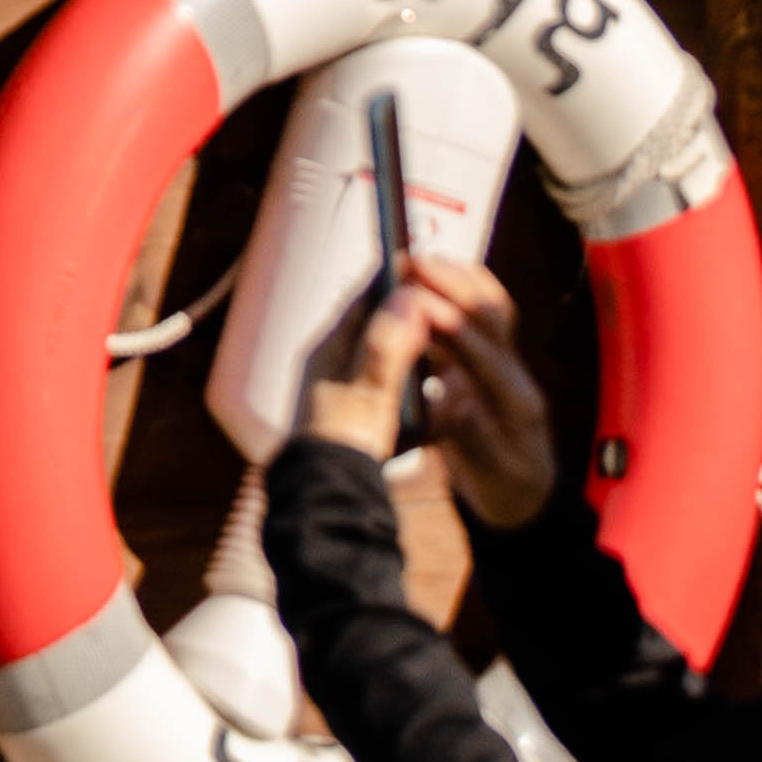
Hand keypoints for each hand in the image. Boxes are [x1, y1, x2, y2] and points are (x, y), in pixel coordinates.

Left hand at [300, 264, 467, 459]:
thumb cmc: (343, 443)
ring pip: (375, 345)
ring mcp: (335, 384)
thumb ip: (388, 345)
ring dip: (402, 334)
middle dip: (402, 305)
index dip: (396, 280)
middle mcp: (327, 360)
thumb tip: (408, 296)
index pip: (364, 299)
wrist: (324, 495)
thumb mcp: (368, 392)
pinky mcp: (348, 408)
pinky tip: (419, 376)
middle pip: (371, 319)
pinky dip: (400, 366)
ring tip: (433, 328)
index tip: (425, 266)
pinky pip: (378, 373)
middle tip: (437, 293)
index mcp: (329, 349)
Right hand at [388, 249, 559, 528]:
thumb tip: (452, 403)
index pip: (485, 354)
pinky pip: (481, 314)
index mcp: (516, 403)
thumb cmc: (507, 488)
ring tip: (417, 262)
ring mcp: (508, 363)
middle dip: (453, 285)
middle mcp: (516, 374)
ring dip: (456, 279)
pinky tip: (430, 280)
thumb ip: (472, 437)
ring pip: (490, 306)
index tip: (419, 303)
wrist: (527, 495)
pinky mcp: (494, 361)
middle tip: (411, 263)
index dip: (453, 326)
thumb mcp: (489, 473)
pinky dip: (457, 291)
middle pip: (491, 316)